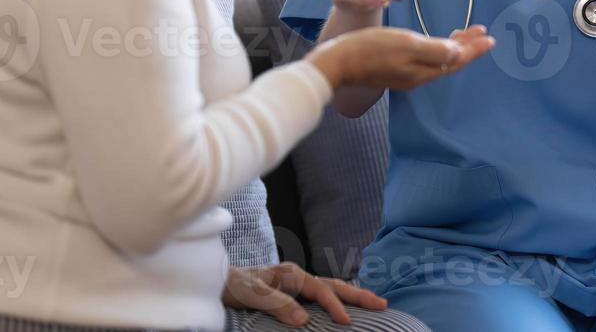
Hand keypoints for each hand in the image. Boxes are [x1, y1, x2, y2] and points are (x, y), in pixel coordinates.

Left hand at [222, 262, 387, 326]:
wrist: (213, 282)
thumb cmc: (231, 286)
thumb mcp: (251, 295)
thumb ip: (278, 305)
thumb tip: (304, 320)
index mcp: (290, 274)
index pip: (321, 290)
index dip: (335, 306)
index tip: (347, 322)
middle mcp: (296, 276)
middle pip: (334, 284)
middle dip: (358, 294)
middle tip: (382, 303)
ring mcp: (295, 284)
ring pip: (330, 288)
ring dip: (352, 295)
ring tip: (373, 302)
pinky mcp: (291, 293)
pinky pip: (320, 295)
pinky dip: (337, 300)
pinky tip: (344, 307)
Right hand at [307, 24, 494, 91]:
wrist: (338, 62)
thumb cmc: (371, 50)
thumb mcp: (407, 45)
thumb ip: (436, 50)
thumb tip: (458, 53)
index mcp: (424, 71)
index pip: (457, 60)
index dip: (474, 49)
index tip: (489, 37)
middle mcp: (418, 76)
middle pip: (450, 61)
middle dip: (467, 46)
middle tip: (481, 32)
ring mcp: (406, 74)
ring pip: (438, 60)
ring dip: (453, 46)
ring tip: (464, 34)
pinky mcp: (394, 69)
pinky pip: (425, 60)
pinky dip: (437, 49)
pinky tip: (434, 43)